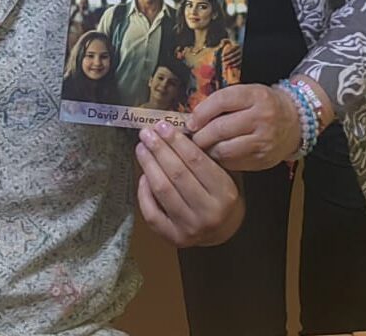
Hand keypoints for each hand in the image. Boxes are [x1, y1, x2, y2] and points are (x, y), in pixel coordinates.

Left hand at [135, 120, 243, 246]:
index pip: (196, 161)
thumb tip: (169, 131)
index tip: (162, 126)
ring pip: (163, 191)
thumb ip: (201, 156)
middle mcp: (209, 212)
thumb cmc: (219, 194)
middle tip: (146, 133)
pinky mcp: (174, 238)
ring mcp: (190, 227)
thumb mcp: (221, 173)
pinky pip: (152, 213)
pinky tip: (143, 176)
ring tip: (141, 148)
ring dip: (149, 165)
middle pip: (177, 174)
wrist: (224, 229)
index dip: (176, 141)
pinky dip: (144, 192)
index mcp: (224, 192)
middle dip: (159, 150)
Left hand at [187, 84, 300, 171]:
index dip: (201, 112)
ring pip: (225, 149)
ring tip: (200, 148)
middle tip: (190, 138)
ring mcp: (264, 142)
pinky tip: (215, 155)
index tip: (190, 121)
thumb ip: (223, 102)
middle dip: (200, 135)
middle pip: (221, 128)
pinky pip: (234, 162)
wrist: (295, 122)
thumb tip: (193, 118)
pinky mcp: (263, 160)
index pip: (222, 101)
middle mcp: (262, 118)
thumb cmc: (264, 105)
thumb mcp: (248, 93)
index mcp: (256, 96)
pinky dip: (220, 160)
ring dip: (207, 150)